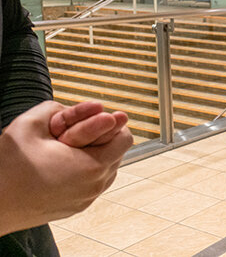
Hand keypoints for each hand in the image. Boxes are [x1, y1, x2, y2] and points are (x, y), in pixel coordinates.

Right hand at [0, 101, 132, 235]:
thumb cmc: (6, 168)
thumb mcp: (31, 124)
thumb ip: (63, 108)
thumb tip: (90, 108)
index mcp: (92, 167)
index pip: (124, 138)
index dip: (108, 123)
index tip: (90, 118)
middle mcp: (94, 186)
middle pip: (116, 152)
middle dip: (99, 137)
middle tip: (70, 133)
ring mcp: (85, 199)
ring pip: (105, 167)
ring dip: (91, 153)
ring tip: (61, 148)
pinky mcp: (74, 207)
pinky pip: (91, 182)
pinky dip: (82, 169)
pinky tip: (58, 162)